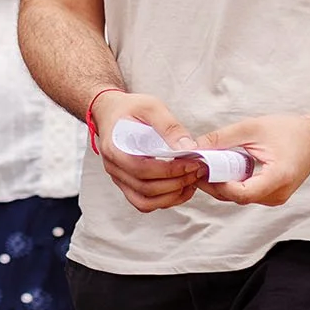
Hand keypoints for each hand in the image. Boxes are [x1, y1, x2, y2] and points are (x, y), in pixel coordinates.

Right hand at [91, 91, 208, 212]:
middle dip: (176, 183)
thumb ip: (169, 126)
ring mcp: (120, 179)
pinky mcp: (128, 184)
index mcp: (114, 148)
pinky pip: (145, 202)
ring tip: (191, 181)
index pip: (142, 169)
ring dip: (172, 196)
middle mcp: (114, 168)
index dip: (170, 170)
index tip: (192, 163)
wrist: (111, 113)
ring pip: (145, 202)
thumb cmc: (129, 108)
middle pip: (146, 189)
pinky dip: (165, 200)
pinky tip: (181, 188)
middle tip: (197, 171)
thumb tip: (188, 147)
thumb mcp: (151, 107)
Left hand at [196, 114, 309, 206]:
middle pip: (236, 197)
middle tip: (195, 168)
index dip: (218, 184)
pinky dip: (232, 184)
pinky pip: (247, 194)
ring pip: (239, 198)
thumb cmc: (290, 131)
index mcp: (277, 178)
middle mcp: (278, 194)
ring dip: (221, 185)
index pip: (241, 193)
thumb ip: (222, 138)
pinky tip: (222, 170)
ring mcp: (276, 198)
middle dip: (213, 184)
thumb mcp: (252, 128)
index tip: (202, 170)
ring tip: (206, 167)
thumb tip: (195, 147)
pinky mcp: (273, 195)